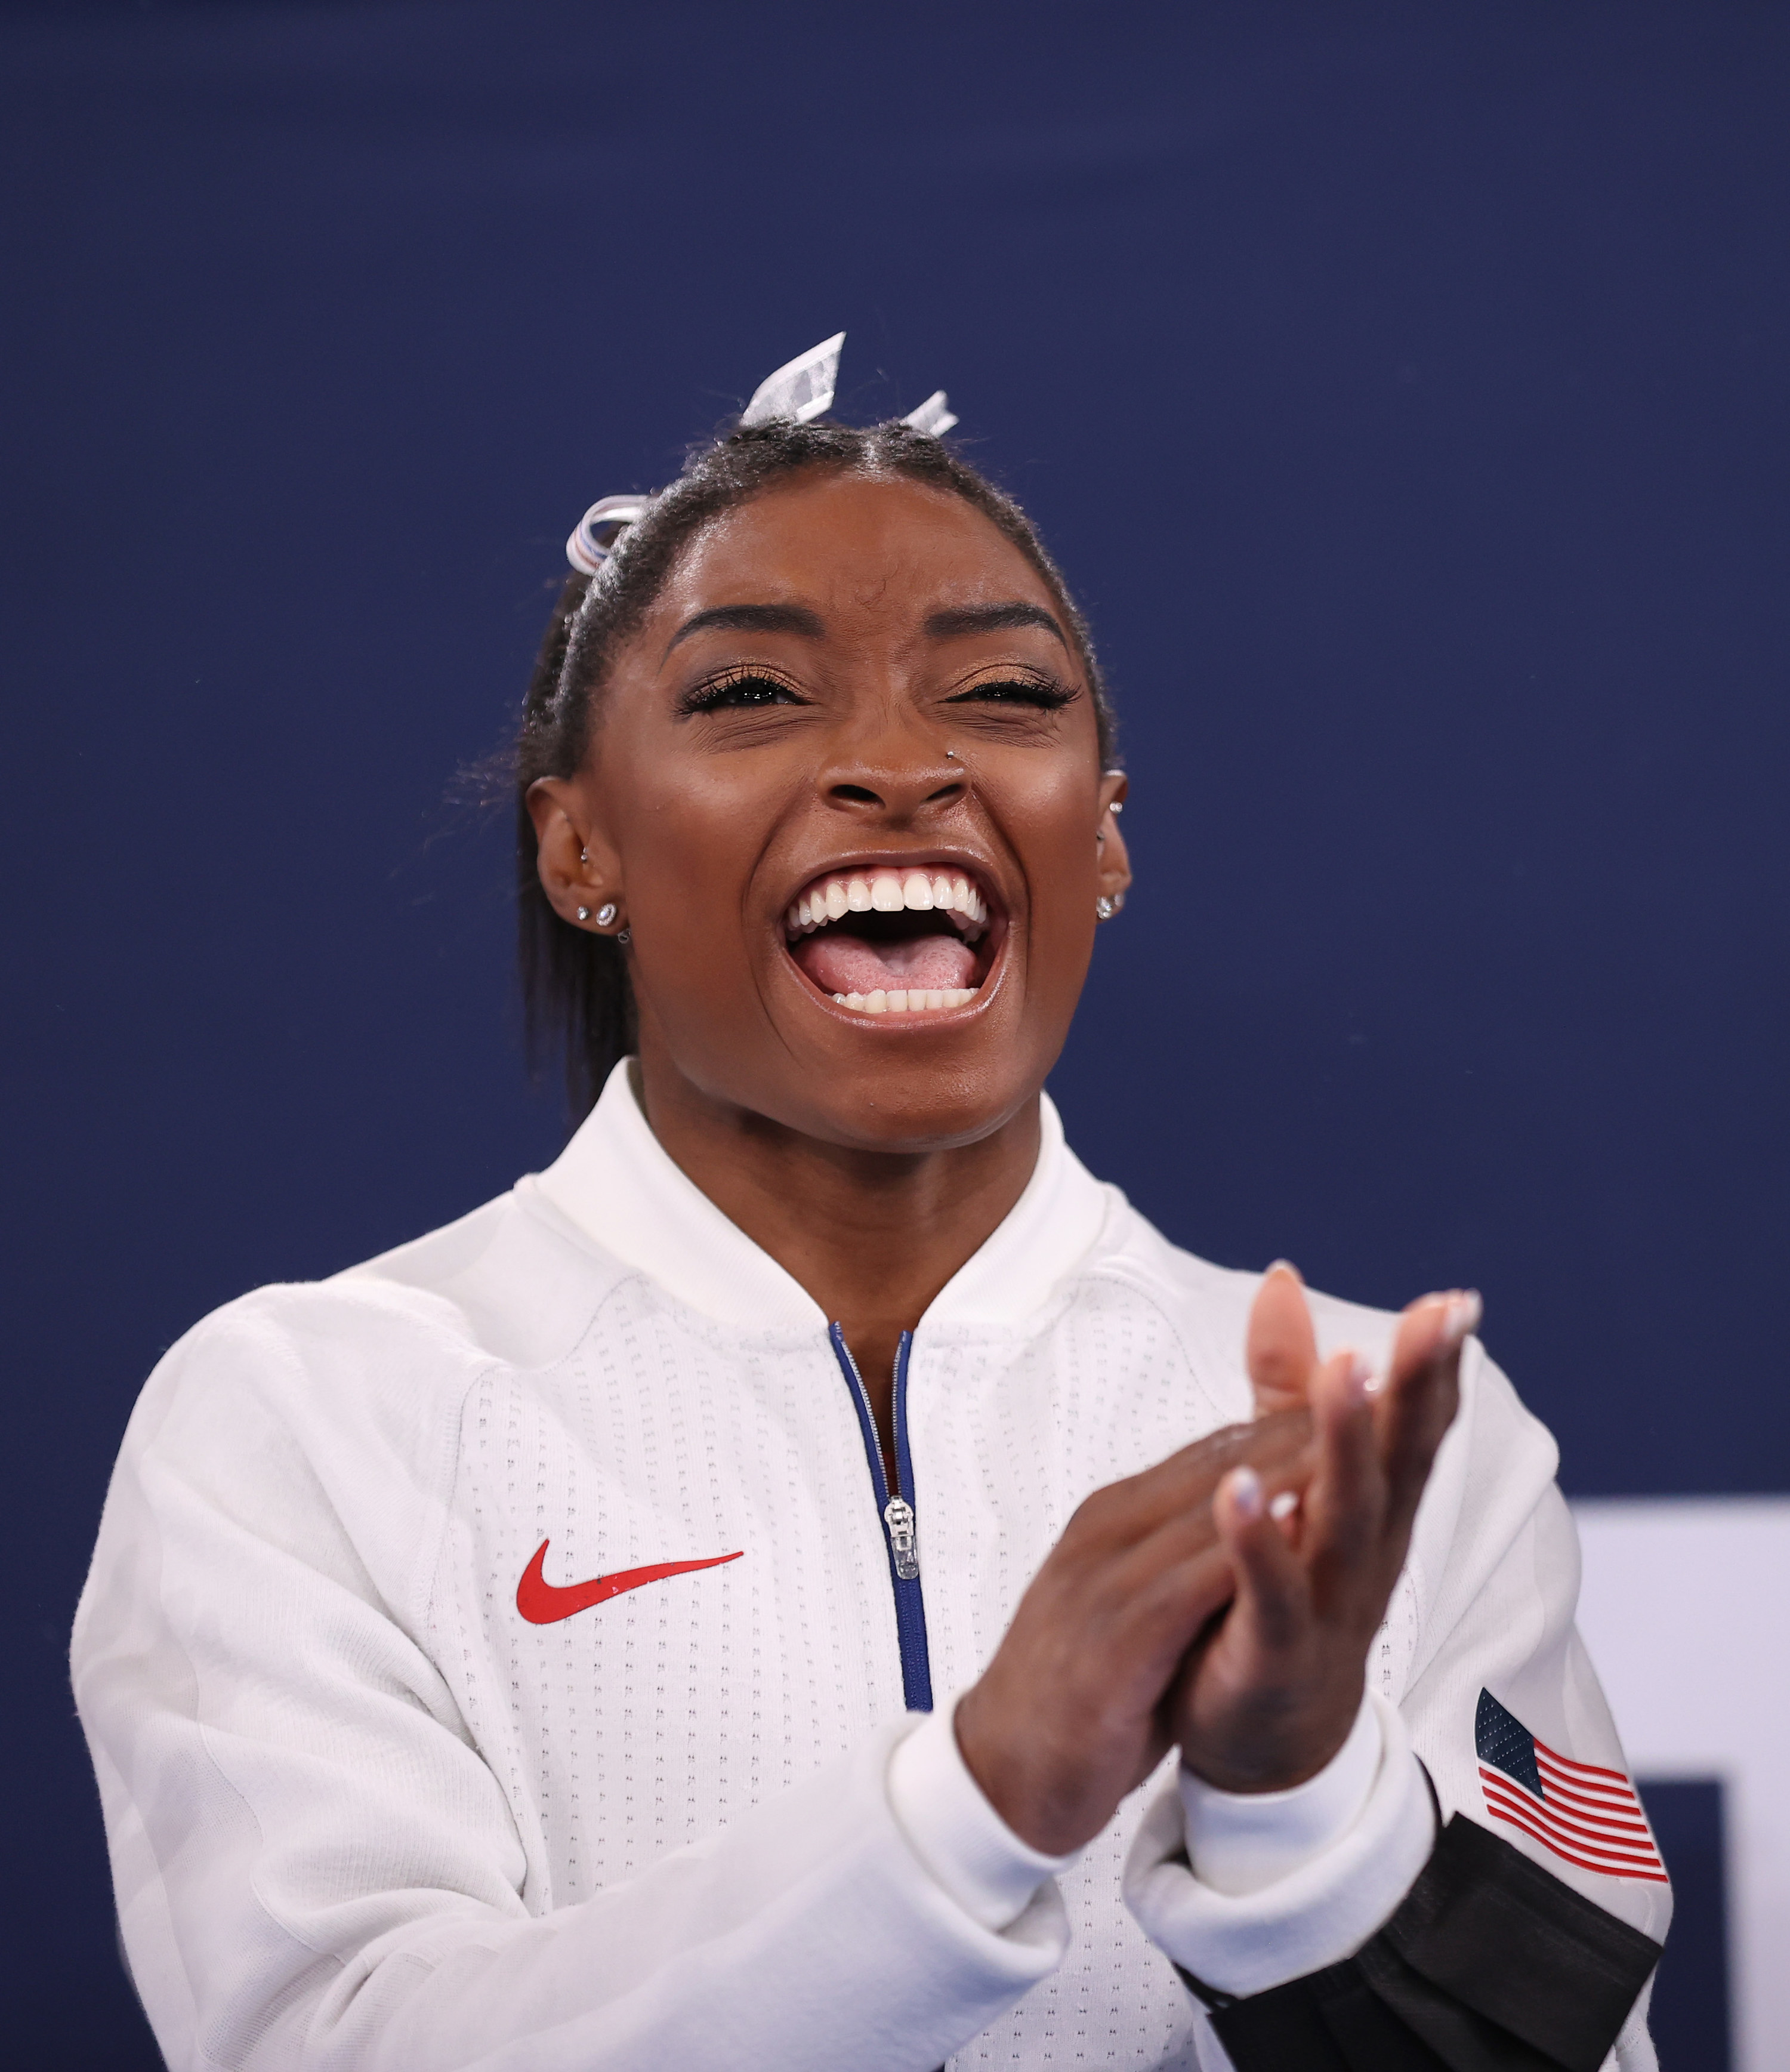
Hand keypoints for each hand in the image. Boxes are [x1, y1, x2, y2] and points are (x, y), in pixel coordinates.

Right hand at [954, 1408, 1315, 1855]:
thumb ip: (1179, 1558)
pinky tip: (1298, 1524)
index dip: (1289, 1421)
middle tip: (1376, 1385)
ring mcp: (1105, 1582)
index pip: (1213, 1454)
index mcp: (1113, 1521)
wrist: (1001, 1775)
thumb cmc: (1076, 1695)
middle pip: (1219, 1463)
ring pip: (1209, 1509)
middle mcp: (1109, 1534)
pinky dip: (1245, 1549)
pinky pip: (1189, 1585)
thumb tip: (1240, 1521)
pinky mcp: (1114, 1641)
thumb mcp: (1130, 1606)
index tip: (1356, 1392)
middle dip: (1300, 1423)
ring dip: (1286, 1467)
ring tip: (1355, 1431)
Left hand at [1169, 1264, 1475, 1791]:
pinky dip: (1258, 1543)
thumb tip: (1280, 1278)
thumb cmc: (1278, 1595)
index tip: (1456, 1299)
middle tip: (1439, 1316)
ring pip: (1345, 1517)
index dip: (1433, 1365)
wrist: (1260, 1743)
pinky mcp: (1274, 1653)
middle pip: (1397, 1459)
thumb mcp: (1292, 1478)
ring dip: (1346, 1444)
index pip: (1410, 1425)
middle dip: (1417, 1386)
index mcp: (1373, 1509)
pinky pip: (1271, 1596)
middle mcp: (1365, 1552)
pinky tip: (1237, 1491)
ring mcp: (1327, 1605)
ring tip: (1348, 1372)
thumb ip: (1285, 1383)